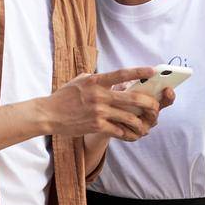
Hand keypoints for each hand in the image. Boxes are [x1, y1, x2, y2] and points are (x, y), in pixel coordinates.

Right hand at [46, 67, 161, 141]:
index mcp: (96, 81)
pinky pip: (118, 130)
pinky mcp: (96, 126)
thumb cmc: (64, 96)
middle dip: (148, 103)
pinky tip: (131, 134)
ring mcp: (99, 111)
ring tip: (145, 125)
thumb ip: (97, 78)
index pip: (121, 74)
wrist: (49, 114)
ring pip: (129, 117)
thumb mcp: (80, 81)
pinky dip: (127, 133)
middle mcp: (99, 95)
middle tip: (156, 106)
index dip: (139, 72)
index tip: (152, 70)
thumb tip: (113, 77)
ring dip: (141, 122)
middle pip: (132, 98)